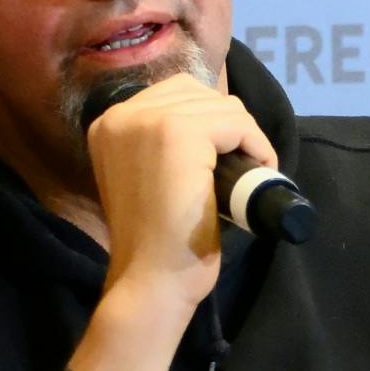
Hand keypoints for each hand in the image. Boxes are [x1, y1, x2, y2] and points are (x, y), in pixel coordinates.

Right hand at [84, 72, 276, 302]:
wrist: (151, 277)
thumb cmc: (157, 240)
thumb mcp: (149, 178)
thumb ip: (162, 147)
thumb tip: (215, 127)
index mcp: (110, 123)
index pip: (175, 93)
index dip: (211, 121)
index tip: (226, 156)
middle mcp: (121, 114)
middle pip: (200, 93)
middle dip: (230, 125)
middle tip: (241, 165)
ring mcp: (147, 120)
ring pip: (223, 107)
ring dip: (246, 137)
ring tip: (251, 172)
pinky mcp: (178, 132)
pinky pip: (238, 123)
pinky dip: (257, 146)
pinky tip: (259, 170)